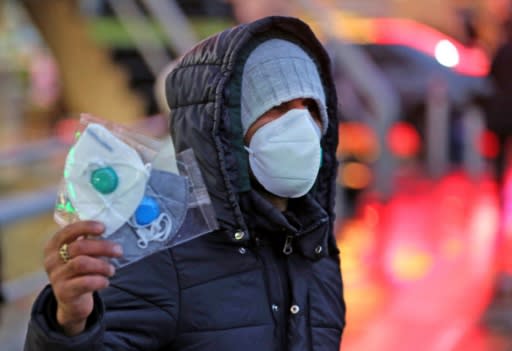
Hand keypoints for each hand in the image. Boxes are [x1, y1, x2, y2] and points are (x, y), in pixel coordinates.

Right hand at [43, 221, 122, 335]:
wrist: (71, 301)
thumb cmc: (79, 272)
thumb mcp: (79, 255)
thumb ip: (87, 242)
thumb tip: (107, 230)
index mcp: (54, 246)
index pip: (68, 231)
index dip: (86, 227)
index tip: (103, 228)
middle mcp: (51, 260)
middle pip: (79, 247)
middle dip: (103, 247)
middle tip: (118, 251)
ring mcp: (56, 277)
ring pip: (81, 264)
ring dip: (102, 265)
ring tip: (111, 270)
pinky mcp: (64, 292)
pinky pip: (84, 283)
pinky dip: (99, 280)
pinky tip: (105, 281)